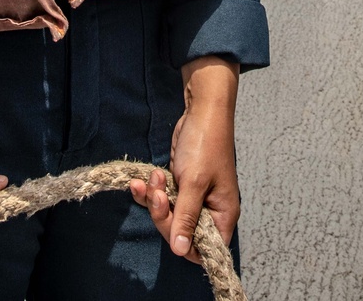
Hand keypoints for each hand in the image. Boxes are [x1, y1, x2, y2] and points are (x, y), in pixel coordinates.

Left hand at [130, 55, 239, 260]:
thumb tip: (180, 250)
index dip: (183, 243)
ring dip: (153, 199)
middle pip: (180, 232)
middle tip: (156, 192)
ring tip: (152, 177)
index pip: (204, 249)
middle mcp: (209, 210)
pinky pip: (161, 197)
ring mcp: (193, 197)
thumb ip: (186, 217)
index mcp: (222, 216)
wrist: (201, 111)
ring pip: (167, 214)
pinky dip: (149, 190)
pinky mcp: (179, 184)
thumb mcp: (194, 183)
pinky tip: (141, 179)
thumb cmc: (205, 145)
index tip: (169, 224)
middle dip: (162, 214)